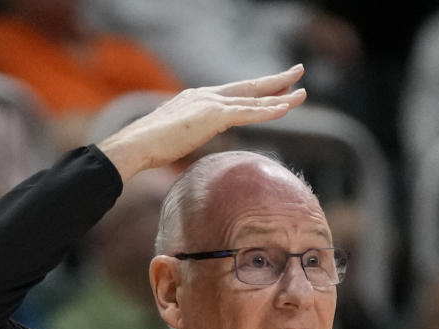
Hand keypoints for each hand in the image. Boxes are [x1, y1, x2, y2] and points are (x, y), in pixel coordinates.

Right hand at [97, 65, 306, 182]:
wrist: (136, 144)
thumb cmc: (147, 146)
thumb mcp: (172, 136)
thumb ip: (185, 134)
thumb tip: (184, 142)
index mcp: (196, 99)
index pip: (232, 93)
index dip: (253, 90)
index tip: (271, 88)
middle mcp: (206, 95)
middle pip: (247, 87)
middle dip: (274, 81)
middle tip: (297, 73)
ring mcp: (210, 103)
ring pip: (253, 99)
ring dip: (280, 96)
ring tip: (302, 93)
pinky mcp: (213, 116)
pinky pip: (248, 112)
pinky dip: (268, 110)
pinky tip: (285, 108)